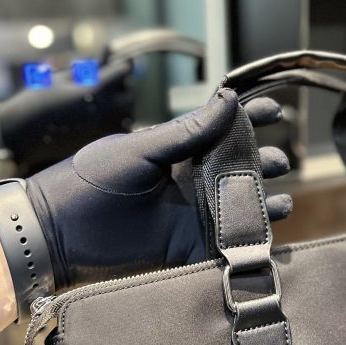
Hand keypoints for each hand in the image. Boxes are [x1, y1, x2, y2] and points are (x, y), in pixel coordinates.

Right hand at [0, 59, 134, 174]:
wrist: (20, 133)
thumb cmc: (38, 99)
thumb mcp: (63, 77)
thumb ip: (91, 68)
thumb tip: (110, 54)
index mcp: (95, 90)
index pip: (124, 70)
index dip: (121, 64)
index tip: (115, 63)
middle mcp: (105, 111)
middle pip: (131, 93)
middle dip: (123, 85)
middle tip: (108, 82)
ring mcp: (104, 129)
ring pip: (128, 113)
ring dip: (122, 104)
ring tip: (104, 100)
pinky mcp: (99, 143)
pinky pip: (119, 130)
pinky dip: (117, 121)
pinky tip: (103, 117)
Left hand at [25, 89, 290, 288]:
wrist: (62, 229)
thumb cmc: (94, 178)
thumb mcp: (142, 149)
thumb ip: (188, 131)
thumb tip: (230, 99)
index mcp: (177, 149)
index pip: (220, 129)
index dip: (249, 119)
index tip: (276, 112)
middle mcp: (189, 179)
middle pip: (236, 168)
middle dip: (261, 162)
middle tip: (280, 161)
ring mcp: (190, 213)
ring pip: (236, 204)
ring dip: (261, 200)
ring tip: (282, 200)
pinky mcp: (188, 246)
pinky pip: (226, 242)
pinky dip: (249, 238)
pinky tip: (268, 232)